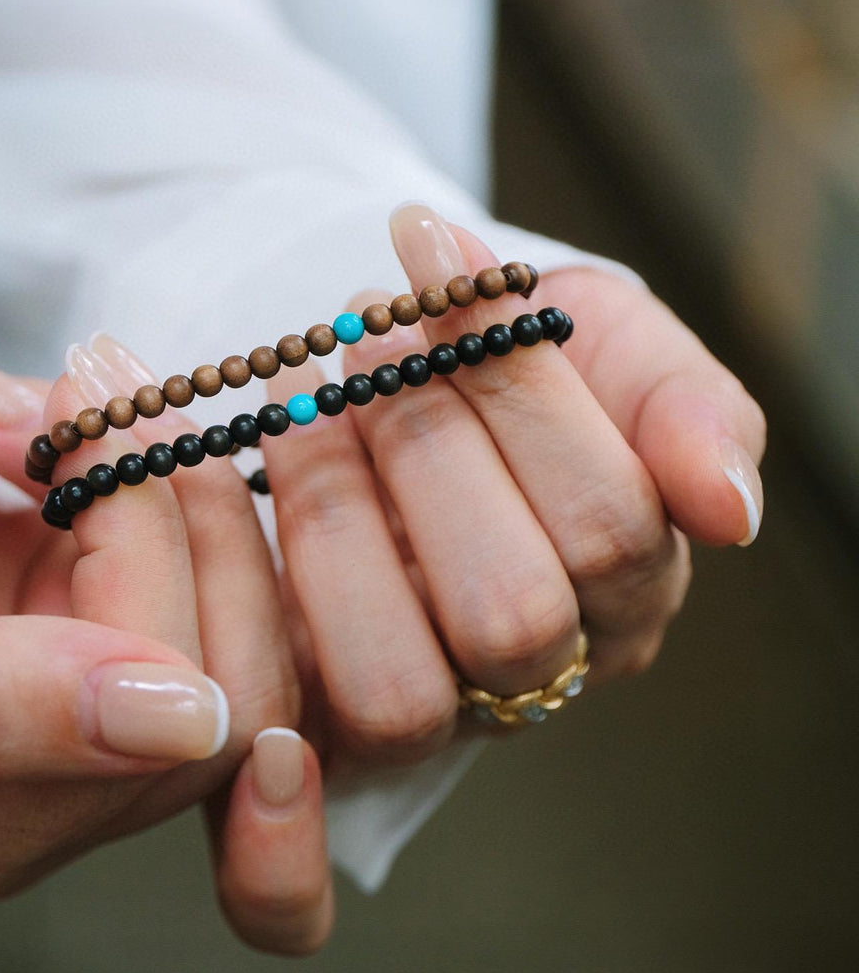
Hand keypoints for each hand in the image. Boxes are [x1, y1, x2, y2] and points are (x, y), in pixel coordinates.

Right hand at [0, 366, 331, 954]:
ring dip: (195, 492)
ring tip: (97, 392)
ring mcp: (88, 726)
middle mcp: (37, 812)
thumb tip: (182, 725)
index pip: (138, 727)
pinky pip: (221, 588)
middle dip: (190, 515)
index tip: (85, 412)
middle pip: (225, 694)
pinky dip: (183, 491)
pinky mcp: (107, 645)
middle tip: (102, 388)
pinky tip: (112, 425)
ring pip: (249, 638)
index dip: (136, 550)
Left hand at [256, 203, 765, 760]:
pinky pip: (290, 694)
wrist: (427, 381)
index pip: (610, 522)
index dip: (520, 390)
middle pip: (511, 614)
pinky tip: (244, 446)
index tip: (437, 252)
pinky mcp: (332, 720)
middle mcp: (552, 667)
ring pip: (398, 683)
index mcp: (640, 584)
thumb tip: (729, 509)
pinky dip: (253, 558)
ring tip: (304, 386)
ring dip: (334, 514)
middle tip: (368, 330)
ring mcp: (442, 708)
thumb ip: (690, 410)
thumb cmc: (544, 365)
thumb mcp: (627, 349)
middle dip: (425, 448)